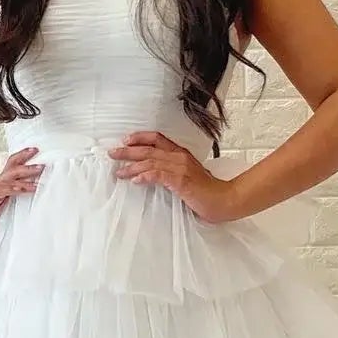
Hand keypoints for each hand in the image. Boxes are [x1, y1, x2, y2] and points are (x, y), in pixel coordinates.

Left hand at [108, 131, 236, 224]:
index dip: (140, 137)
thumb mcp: (187, 177)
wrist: (224, 200)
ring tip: (118, 172)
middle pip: (149, 148)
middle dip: (128, 150)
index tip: (125, 140)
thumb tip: (153, 174)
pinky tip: (135, 180)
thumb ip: (172, 172)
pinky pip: (158, 175)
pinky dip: (145, 176)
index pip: (157, 138)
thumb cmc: (206, 192)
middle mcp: (179, 157)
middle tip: (112, 153)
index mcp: (181, 154)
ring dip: (131, 166)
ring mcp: (180, 168)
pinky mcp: (181, 180)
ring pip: (150, 161)